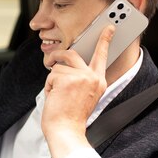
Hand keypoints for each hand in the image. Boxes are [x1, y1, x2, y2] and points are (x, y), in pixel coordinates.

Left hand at [41, 25, 114, 157]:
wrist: (66, 131)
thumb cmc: (71, 117)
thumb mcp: (85, 96)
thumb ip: (82, 79)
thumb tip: (69, 64)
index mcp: (99, 81)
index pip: (102, 55)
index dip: (105, 39)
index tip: (109, 27)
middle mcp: (92, 77)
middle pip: (72, 54)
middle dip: (58, 56)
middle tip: (51, 60)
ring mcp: (81, 77)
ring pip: (58, 66)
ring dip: (52, 79)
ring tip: (57, 95)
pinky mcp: (67, 80)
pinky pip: (51, 75)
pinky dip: (48, 86)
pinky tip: (54, 97)